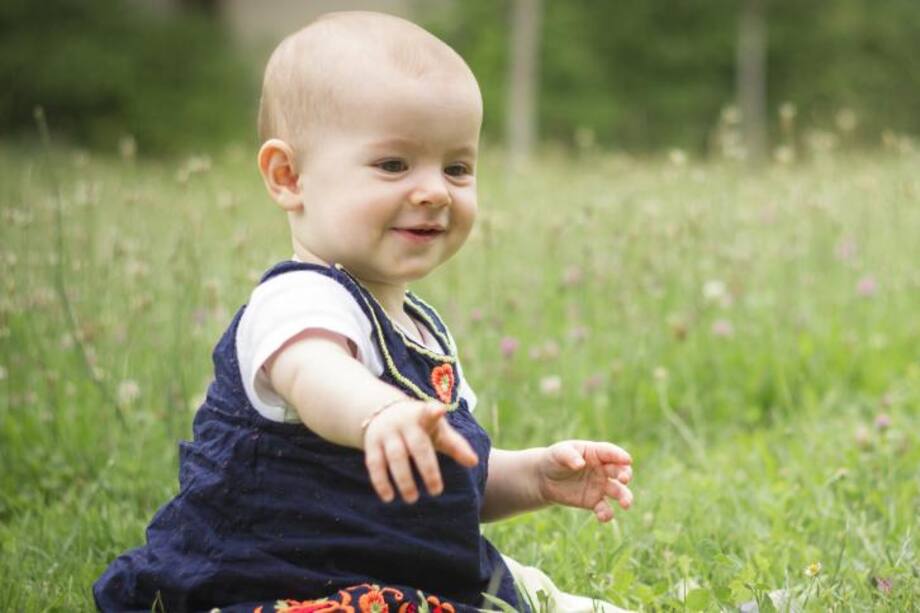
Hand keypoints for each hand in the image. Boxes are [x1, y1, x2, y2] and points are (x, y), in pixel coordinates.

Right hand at [363, 400, 478, 503]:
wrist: (384, 411)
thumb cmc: (420, 426)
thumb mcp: (438, 431)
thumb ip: (456, 445)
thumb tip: (474, 462)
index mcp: (423, 416)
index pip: (429, 413)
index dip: (433, 412)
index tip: (438, 410)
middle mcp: (403, 422)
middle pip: (416, 445)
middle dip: (427, 469)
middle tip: (436, 491)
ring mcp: (386, 433)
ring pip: (394, 457)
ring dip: (403, 479)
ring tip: (412, 499)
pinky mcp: (372, 444)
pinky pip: (374, 464)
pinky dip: (381, 481)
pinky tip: (389, 497)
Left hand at [536, 440, 633, 521]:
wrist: (545, 479)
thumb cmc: (555, 459)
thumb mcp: (559, 453)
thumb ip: (569, 456)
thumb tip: (580, 464)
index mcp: (596, 453)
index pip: (610, 452)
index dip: (619, 455)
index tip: (628, 460)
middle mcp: (603, 469)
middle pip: (619, 471)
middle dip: (625, 475)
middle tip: (624, 479)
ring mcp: (601, 486)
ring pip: (618, 492)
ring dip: (624, 497)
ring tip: (625, 503)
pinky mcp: (594, 502)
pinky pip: (605, 509)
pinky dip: (606, 514)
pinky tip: (602, 517)